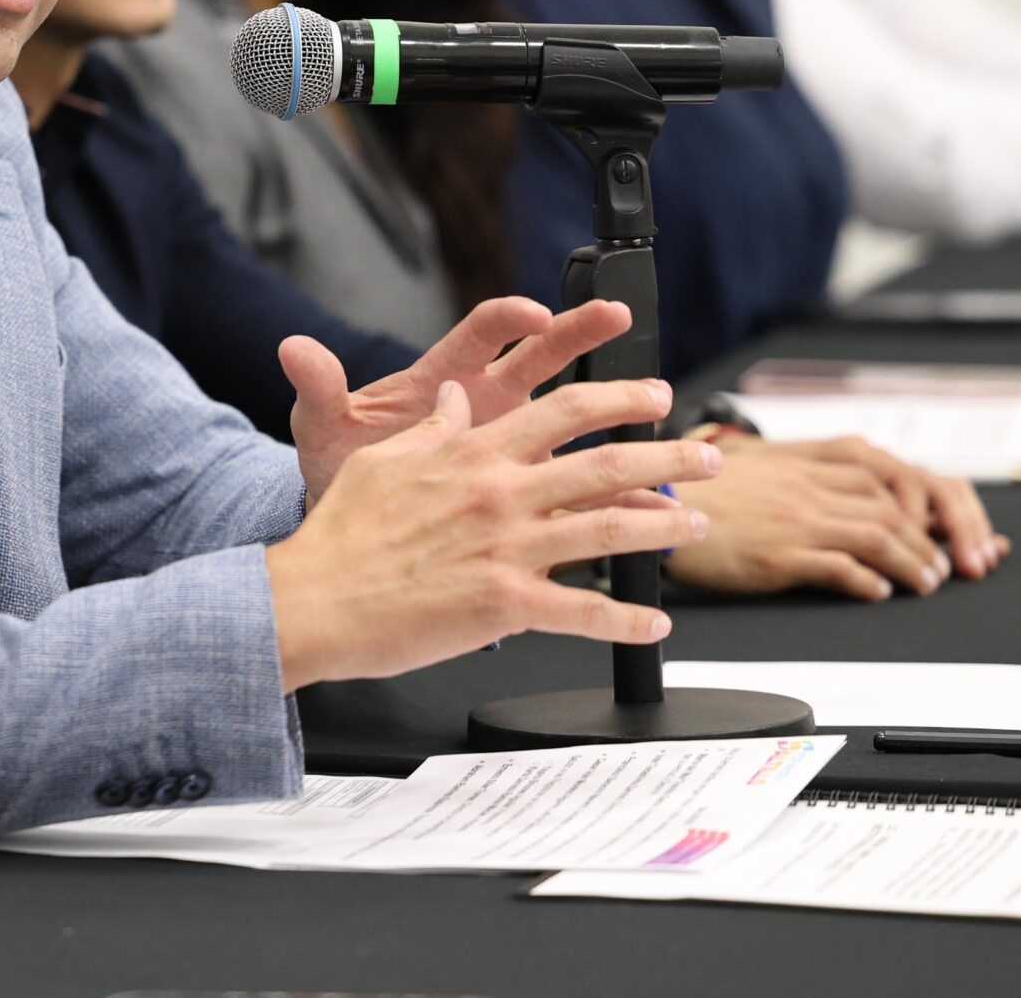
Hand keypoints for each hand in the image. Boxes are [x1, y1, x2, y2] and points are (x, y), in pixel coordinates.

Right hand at [265, 377, 720, 691]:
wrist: (313, 599)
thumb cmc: (340, 534)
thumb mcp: (383, 460)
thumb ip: (431, 429)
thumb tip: (457, 400)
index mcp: (472, 453)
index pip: (563, 410)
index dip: (619, 399)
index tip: (654, 397)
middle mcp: (499, 493)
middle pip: (604, 463)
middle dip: (668, 455)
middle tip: (706, 456)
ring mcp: (506, 547)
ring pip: (609, 528)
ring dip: (664, 526)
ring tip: (698, 525)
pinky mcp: (505, 604)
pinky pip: (583, 611)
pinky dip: (626, 619)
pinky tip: (655, 624)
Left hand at [281, 295, 635, 504]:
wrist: (352, 532)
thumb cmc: (341, 467)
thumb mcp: (324, 430)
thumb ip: (318, 388)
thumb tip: (292, 347)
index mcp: (443, 379)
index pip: (481, 332)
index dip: (509, 318)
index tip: (532, 312)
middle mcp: (488, 405)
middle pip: (543, 357)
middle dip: (585, 334)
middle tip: (619, 319)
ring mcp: (513, 450)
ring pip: (574, 422)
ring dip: (615, 413)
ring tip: (658, 413)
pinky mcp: (525, 497)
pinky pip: (577, 492)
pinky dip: (613, 499)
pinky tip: (648, 506)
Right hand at [666, 435, 1009, 599]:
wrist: (649, 502)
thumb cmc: (699, 488)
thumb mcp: (758, 463)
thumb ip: (805, 470)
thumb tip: (847, 487)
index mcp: (807, 459)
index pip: (890, 474)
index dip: (930, 503)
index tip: (949, 527)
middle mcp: (809, 484)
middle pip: (896, 507)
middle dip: (934, 539)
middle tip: (951, 566)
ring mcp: (796, 518)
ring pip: (880, 536)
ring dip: (914, 563)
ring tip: (928, 583)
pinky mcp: (779, 554)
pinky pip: (841, 567)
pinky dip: (869, 582)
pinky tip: (879, 592)